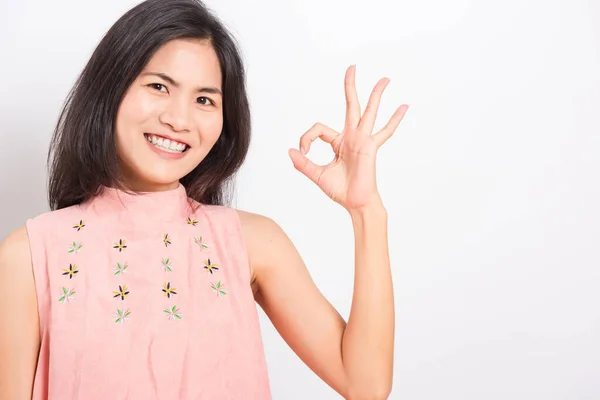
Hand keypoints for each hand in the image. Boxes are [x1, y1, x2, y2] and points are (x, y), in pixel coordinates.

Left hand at [288, 65, 408, 211]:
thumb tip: (290, 151)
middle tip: (351, 67)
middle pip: (351, 106)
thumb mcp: (317, 175)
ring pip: (369, 112)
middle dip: (350, 86)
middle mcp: (352, 137)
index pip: (319, 129)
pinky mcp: (370, 147)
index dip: (306, 137)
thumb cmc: (340, 190)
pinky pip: (385, 131)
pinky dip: (394, 119)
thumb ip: (303, 163)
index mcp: (339, 142)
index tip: (302, 151)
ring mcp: (362, 140)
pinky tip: (404, 106)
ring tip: (385, 79)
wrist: (355, 203)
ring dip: (376, 94)